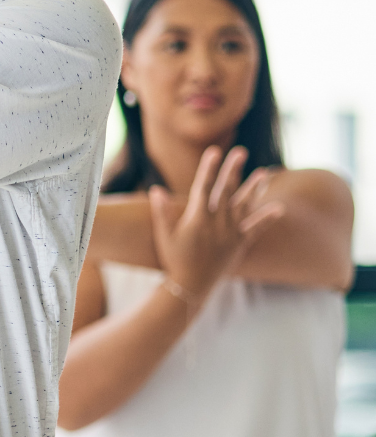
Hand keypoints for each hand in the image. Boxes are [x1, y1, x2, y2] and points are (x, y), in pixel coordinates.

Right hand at [149, 146, 284, 300]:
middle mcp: (216, 223)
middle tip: (240, 151)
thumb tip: (156, 189)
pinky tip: (279, 208)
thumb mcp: (164, 235)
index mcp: (197, 218)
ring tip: (264, 173)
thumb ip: (161, 212)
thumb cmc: (174, 259)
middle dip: (232, 169)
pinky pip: (256, 229)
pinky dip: (267, 218)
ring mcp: (230, 233)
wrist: (191, 285)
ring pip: (244, 206)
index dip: (209, 168)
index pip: (203, 187)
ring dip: (254, 188)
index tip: (214, 151)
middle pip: (226, 191)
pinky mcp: (239, 244)